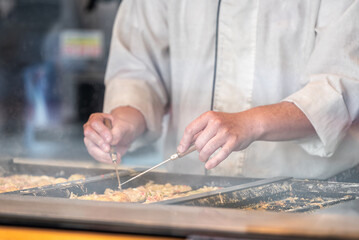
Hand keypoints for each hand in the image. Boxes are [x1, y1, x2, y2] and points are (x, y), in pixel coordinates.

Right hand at [83, 106, 145, 163]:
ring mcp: (91, 140)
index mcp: (97, 118)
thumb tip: (111, 142)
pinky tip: (116, 159)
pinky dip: (106, 159)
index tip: (110, 139)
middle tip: (109, 149)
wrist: (125, 136)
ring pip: (91, 148)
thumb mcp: (124, 127)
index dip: (102, 131)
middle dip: (100, 143)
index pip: (95, 123)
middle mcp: (90, 128)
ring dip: (104, 154)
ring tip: (117, 156)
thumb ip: (117, 133)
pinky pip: (97, 156)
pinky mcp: (94, 150)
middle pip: (89, 134)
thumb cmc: (123, 128)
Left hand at [177, 102, 315, 169]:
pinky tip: (208, 165)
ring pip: (206, 150)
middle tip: (201, 152)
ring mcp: (225, 132)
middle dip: (197, 150)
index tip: (181, 150)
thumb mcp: (213, 122)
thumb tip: (185, 144)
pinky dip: (212, 162)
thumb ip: (200, 131)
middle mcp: (216, 123)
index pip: (190, 130)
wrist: (249, 123)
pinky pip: (219, 155)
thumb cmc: (229, 124)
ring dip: (203, 157)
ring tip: (204, 157)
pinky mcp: (233, 142)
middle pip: (198, 142)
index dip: (184, 142)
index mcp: (208, 117)